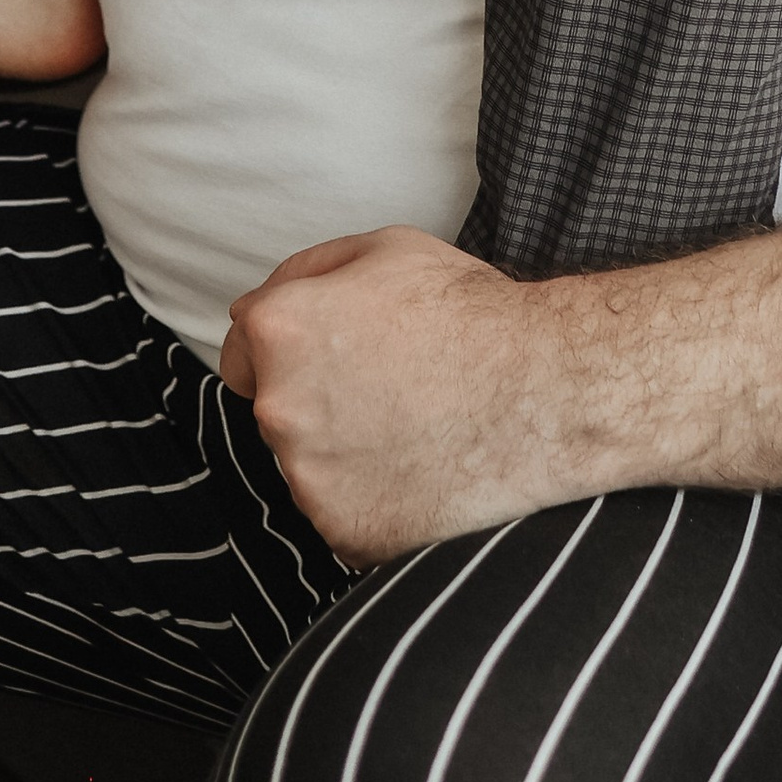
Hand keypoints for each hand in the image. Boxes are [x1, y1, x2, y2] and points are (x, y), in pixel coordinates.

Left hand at [218, 229, 560, 561]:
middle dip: (314, 400)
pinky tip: (420, 470)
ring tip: (412, 428)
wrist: (543, 391)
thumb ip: (303, 274)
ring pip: (306, 465)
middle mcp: (278, 407)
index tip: (333, 357)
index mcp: (279, 331)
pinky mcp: (344, 532)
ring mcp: (309, 478)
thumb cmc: (468, 314)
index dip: (286, 351)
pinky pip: (341, 514)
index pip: (238, 351)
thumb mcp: (383, 249)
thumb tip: (255, 311)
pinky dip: (371, 500)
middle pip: (274, 409)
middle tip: (388, 390)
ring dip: (340, 453)